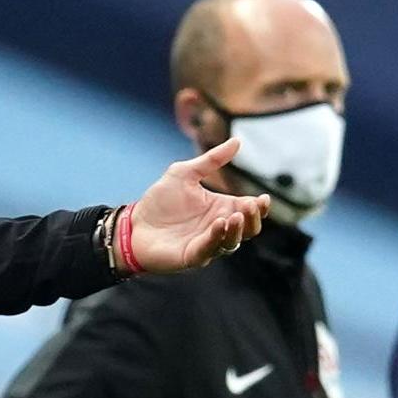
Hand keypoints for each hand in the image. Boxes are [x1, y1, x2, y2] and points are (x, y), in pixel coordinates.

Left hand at [126, 138, 271, 271]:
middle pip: (248, 229)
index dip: (260, 207)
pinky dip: (217, 238)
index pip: (249, 210)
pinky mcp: (192, 256)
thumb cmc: (160, 201)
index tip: (263, 198)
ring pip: (233, 242)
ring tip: (236, 215)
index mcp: (221, 208)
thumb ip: (212, 160)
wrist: (133, 224)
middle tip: (251, 206)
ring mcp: (207, 244)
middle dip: (253, 219)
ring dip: (238, 230)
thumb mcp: (185, 173)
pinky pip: (210, 249)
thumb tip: (238, 141)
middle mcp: (218, 228)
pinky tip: (220, 223)